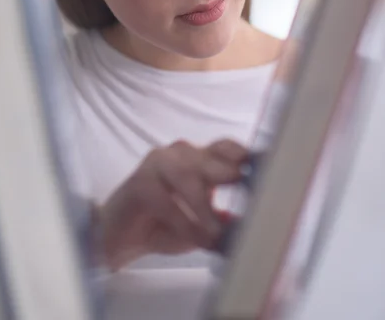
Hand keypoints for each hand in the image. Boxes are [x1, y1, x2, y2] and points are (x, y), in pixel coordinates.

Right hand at [97, 139, 247, 269]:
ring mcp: (158, 163)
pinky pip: (165, 199)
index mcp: (200, 159)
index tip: (261, 166)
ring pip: (187, 176)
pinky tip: (194, 237)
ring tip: (215, 233)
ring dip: (203, 207)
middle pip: (208, 158)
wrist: (123, 236)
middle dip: (226, 174)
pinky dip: (182, 220)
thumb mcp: (202, 226)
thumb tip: (250, 226)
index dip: (242, 155)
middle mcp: (181, 155)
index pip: (225, 148)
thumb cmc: (165, 226)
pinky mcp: (140, 181)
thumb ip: (223, 221)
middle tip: (241, 189)